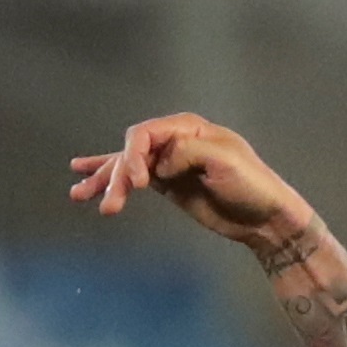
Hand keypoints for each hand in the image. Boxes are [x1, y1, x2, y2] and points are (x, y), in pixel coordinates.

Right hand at [67, 114, 310, 251]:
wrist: (268, 218)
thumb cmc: (253, 186)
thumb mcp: (225, 163)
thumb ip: (188, 153)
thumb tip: (160, 164)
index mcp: (188, 128)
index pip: (145, 134)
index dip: (133, 156)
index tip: (137, 183)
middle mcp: (175, 140)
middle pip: (132, 151)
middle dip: (117, 176)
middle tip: (110, 204)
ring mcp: (169, 162)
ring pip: (127, 166)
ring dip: (104, 180)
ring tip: (79, 195)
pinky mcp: (168, 183)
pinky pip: (133, 178)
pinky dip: (111, 179)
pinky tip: (83, 179)